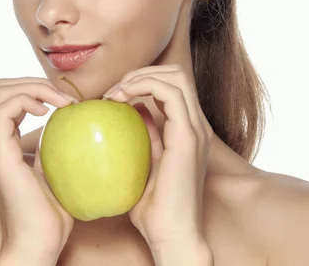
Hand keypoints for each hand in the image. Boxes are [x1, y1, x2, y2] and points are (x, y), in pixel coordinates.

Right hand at [0, 77, 76, 264]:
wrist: (39, 242)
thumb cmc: (53, 213)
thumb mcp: (58, 170)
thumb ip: (57, 147)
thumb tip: (79, 124)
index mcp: (3, 144)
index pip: (10, 98)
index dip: (36, 89)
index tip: (67, 101)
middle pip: (2, 88)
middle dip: (34, 81)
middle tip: (64, 97)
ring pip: (1, 91)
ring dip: (35, 87)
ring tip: (61, 101)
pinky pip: (5, 109)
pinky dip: (29, 99)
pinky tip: (52, 110)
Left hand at [103, 65, 211, 251]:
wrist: (172, 235)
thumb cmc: (154, 209)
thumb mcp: (145, 165)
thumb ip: (146, 138)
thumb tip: (134, 111)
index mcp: (187, 131)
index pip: (171, 86)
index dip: (141, 80)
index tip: (113, 96)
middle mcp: (196, 126)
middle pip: (175, 74)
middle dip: (140, 72)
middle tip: (113, 91)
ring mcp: (195, 130)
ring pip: (174, 77)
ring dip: (140, 76)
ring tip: (115, 93)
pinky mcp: (188, 137)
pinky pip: (169, 94)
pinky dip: (143, 86)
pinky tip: (121, 98)